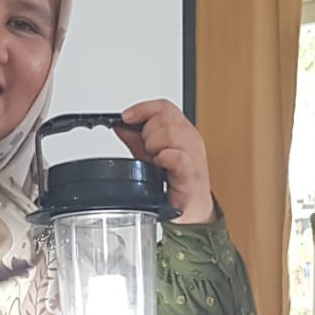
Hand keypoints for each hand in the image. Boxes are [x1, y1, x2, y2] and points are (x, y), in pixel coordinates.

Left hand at [116, 99, 215, 223]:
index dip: (142, 109)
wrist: (192, 207)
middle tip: (147, 149)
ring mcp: (194, 154)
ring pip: (169, 133)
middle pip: (164, 117)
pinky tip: (160, 167)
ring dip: (154, 146)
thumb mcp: (151, 156)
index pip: (164, 107)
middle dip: (147, 132)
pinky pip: (176, 156)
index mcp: (182, 131)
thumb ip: (136, 140)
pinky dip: (163, 159)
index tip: (126, 118)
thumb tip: (120, 126)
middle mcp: (190, 138)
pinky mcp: (192, 172)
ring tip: (154, 158)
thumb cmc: (177, 181)